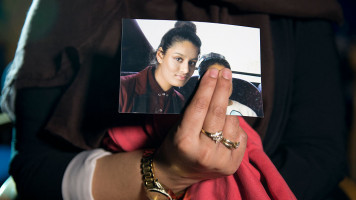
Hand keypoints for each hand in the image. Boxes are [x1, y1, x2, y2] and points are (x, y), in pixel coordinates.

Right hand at [154, 67, 246, 192]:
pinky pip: (241, 136)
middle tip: (226, 73)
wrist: (177, 173)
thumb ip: (195, 109)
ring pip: (233, 122)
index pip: (200, 107)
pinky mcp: (232, 165)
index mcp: (185, 141)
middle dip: (224, 88)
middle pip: (219, 113)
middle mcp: (204, 152)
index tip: (214, 71)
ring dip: (231, 107)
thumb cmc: (175, 145)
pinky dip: (235, 125)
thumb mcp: (178, 126)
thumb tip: (214, 84)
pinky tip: (228, 121)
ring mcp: (220, 161)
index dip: (208, 86)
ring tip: (225, 98)